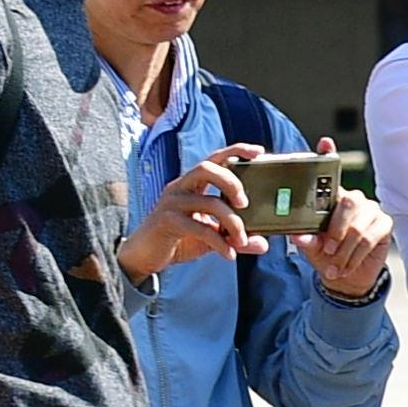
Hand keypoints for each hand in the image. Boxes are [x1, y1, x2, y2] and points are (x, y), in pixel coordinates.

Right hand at [118, 150, 253, 278]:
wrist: (145, 255)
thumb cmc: (179, 239)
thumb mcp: (211, 237)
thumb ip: (235, 237)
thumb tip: (262, 243)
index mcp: (192, 184)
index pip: (214, 159)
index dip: (236, 151)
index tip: (259, 151)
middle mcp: (180, 187)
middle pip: (206, 168)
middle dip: (231, 182)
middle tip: (245, 203)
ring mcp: (172, 203)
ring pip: (208, 201)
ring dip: (232, 222)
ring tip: (242, 240)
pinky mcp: (167, 221)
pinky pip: (199, 228)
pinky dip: (219, 242)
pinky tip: (229, 254)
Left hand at [307, 184, 395, 298]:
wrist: (347, 276)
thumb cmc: (329, 255)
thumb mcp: (313, 248)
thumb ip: (307, 239)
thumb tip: (297, 236)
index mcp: (334, 198)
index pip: (331, 192)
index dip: (324, 208)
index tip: (316, 231)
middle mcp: (355, 200)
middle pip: (349, 204)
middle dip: (336, 232)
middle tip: (328, 251)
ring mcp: (372, 210)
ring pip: (358, 227)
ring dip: (345, 251)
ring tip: (336, 267)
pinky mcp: (385, 224)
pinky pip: (370, 239)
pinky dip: (356, 256)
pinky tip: (348, 266)